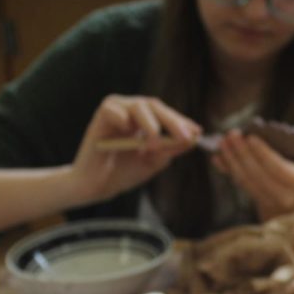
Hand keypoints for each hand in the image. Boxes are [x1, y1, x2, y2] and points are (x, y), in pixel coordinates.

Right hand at [64, 95, 200, 205]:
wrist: (96, 187)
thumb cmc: (122, 173)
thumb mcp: (153, 162)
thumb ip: (170, 149)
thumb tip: (191, 139)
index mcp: (144, 119)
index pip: (166, 114)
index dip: (181, 122)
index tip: (197, 133)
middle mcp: (130, 110)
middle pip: (155, 106)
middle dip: (172, 121)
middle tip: (185, 136)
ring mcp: (116, 111)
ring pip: (139, 106)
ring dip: (151, 124)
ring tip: (155, 143)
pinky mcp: (100, 116)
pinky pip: (113, 110)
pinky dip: (123, 119)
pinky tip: (129, 131)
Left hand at [211, 122, 293, 222]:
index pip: (279, 170)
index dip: (264, 155)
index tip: (251, 137)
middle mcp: (281, 195)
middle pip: (258, 175)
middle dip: (242, 154)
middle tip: (232, 134)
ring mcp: (264, 198)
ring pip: (245, 181)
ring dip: (232, 160)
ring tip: (224, 141)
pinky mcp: (249, 197)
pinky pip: (237, 184)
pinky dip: (226, 170)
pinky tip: (216, 157)